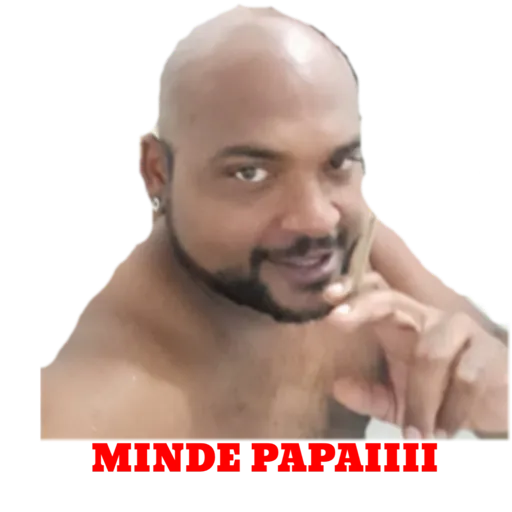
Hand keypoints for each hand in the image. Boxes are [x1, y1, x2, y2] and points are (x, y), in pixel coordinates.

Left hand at [325, 273, 510, 440]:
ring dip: (421, 401)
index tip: (327, 296)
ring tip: (418, 437)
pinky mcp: (490, 351)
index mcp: (400, 325)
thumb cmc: (440, 396)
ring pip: (429, 353)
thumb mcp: (399, 403)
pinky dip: (452, 411)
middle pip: (392, 300)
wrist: (498, 405)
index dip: (352, 289)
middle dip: (363, 307)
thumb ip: (370, 396)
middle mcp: (426, 318)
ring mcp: (460, 329)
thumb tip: (338, 388)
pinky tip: (447, 430)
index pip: (375, 293)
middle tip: (336, 321)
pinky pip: (465, 377)